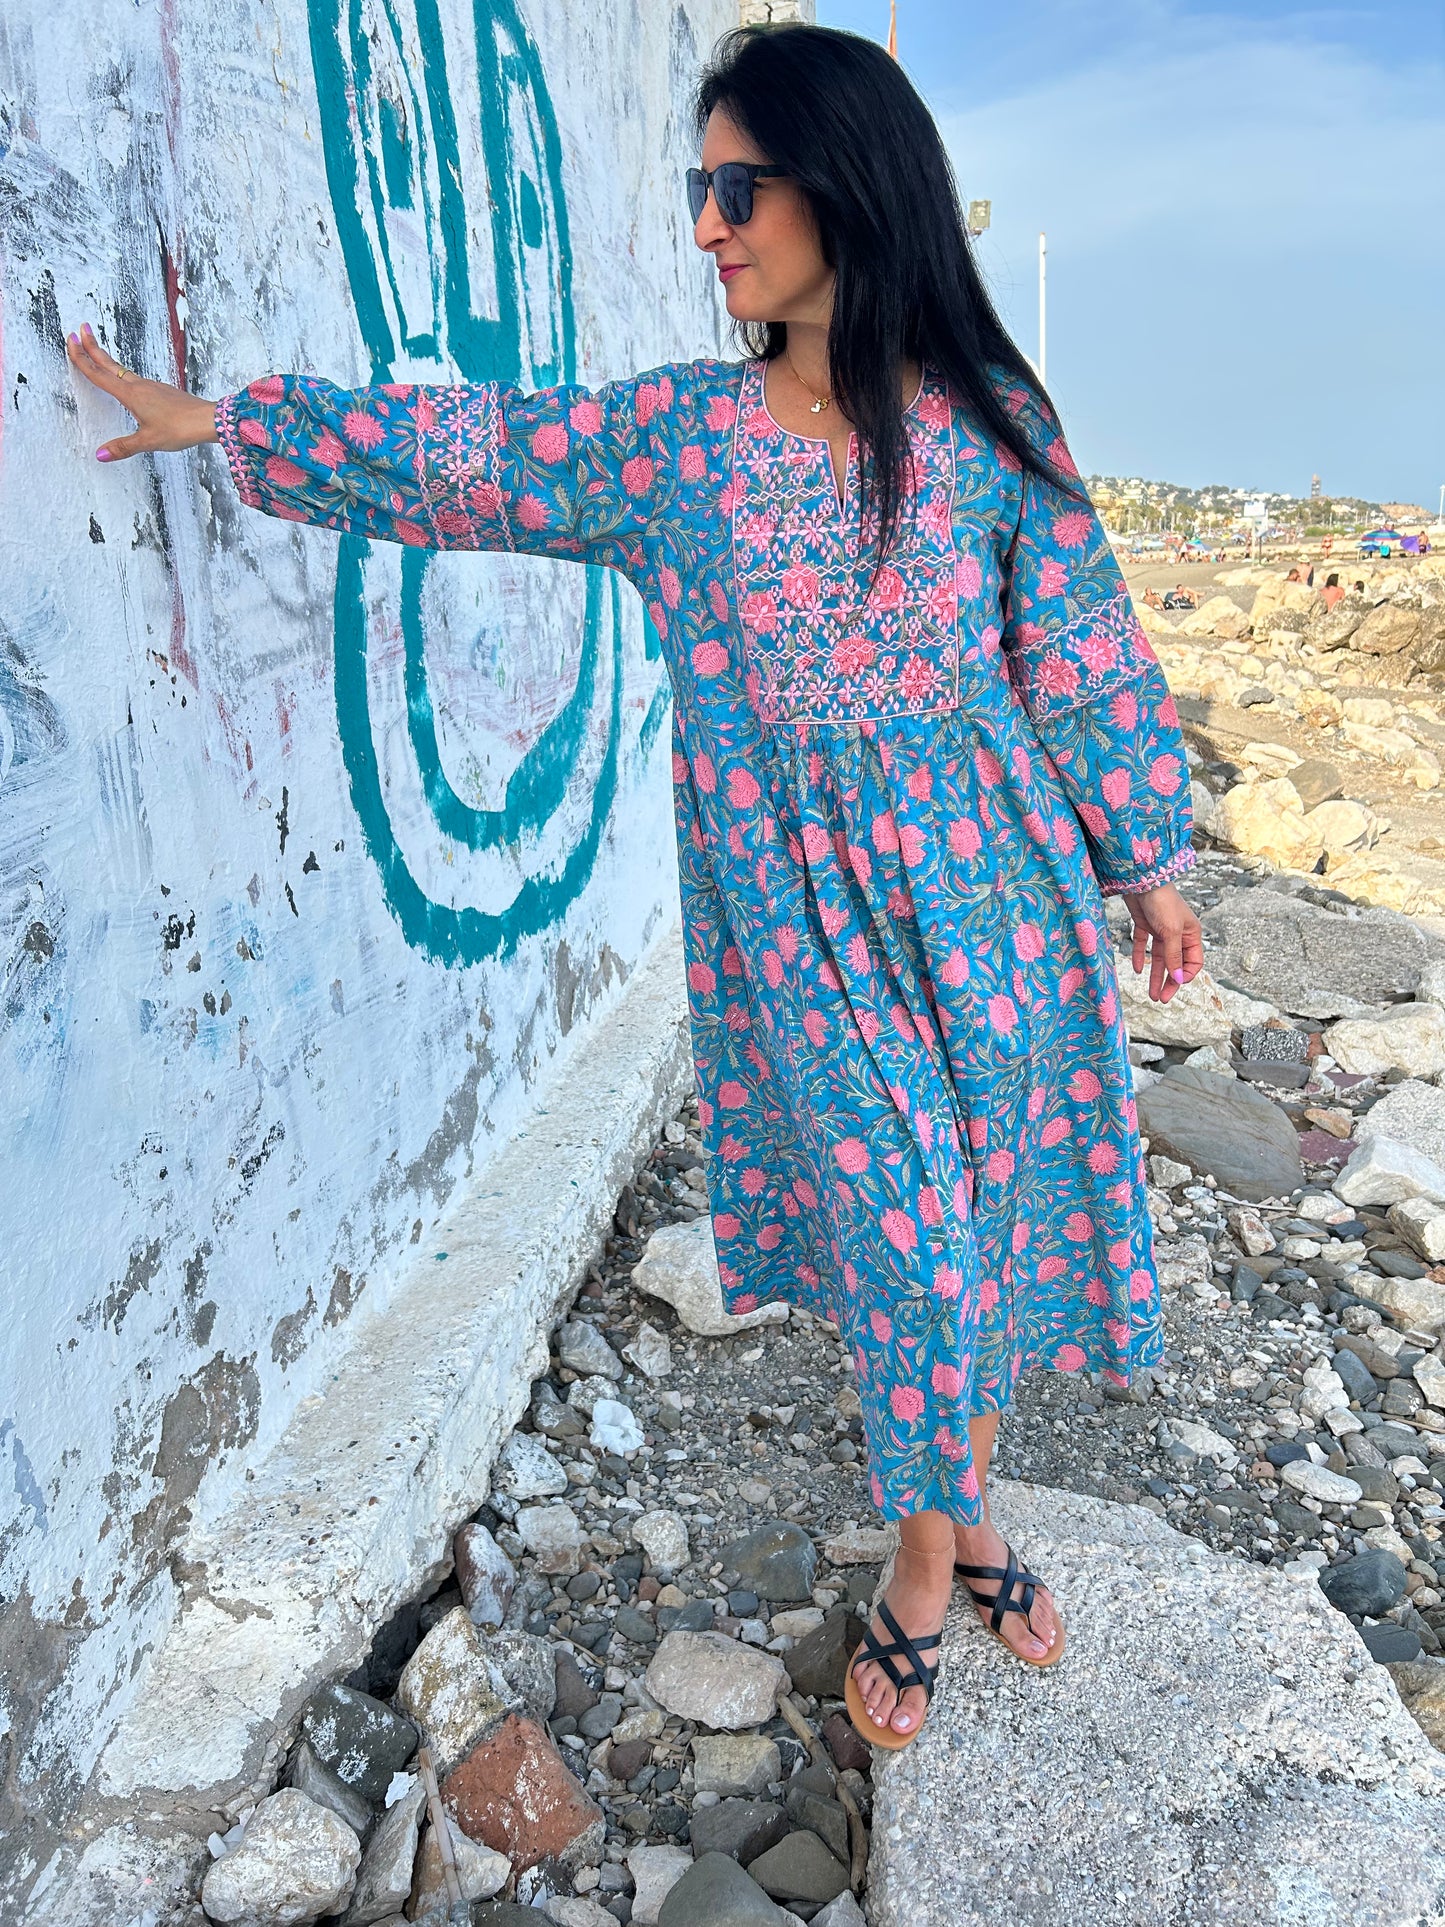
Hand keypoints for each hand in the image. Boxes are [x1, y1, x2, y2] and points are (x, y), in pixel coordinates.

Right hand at [66, 320, 217, 460]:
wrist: (209, 420)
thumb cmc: (181, 428)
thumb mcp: (149, 441)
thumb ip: (124, 447)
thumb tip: (101, 454)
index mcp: (131, 394)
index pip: (99, 374)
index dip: (82, 358)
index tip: (70, 340)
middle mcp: (139, 385)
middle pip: (110, 364)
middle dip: (93, 346)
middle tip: (80, 329)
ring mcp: (152, 386)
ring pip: (123, 370)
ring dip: (107, 360)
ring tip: (97, 354)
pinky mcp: (162, 391)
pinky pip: (136, 379)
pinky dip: (123, 374)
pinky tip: (127, 382)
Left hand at [1121, 881, 1202, 1003]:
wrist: (1142, 880)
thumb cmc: (1163, 902)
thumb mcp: (1170, 932)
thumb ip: (1174, 956)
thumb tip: (1178, 979)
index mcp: (1191, 934)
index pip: (1194, 962)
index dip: (1185, 975)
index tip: (1175, 986)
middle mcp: (1178, 933)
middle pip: (1176, 963)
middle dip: (1169, 982)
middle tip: (1161, 999)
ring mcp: (1161, 930)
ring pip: (1160, 958)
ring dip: (1155, 975)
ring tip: (1151, 994)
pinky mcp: (1145, 925)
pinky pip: (1143, 945)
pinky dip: (1140, 957)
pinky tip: (1136, 969)